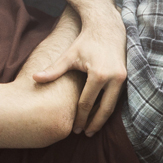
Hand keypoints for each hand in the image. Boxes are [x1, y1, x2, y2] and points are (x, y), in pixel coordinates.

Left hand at [32, 5, 126, 135]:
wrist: (107, 28)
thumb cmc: (85, 41)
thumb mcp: (69, 55)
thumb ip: (54, 70)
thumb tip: (35, 78)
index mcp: (98, 75)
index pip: (87, 103)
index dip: (80, 117)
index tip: (74, 128)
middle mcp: (114, 78)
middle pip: (104, 109)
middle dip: (94, 124)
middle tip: (85, 134)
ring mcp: (123, 78)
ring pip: (113, 105)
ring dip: (103, 118)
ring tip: (93, 129)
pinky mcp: (127, 77)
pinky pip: (118, 97)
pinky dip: (109, 107)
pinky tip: (101, 114)